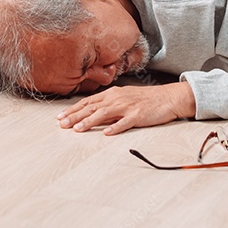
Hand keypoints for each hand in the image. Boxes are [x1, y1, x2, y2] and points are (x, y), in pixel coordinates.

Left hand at [56, 81, 195, 135]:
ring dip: (90, 121)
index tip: (60, 117)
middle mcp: (117, 98)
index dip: (73, 109)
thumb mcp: (124, 97)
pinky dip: (115, 127)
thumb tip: (92, 111)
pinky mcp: (138, 115)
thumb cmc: (146, 99)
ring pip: (104, 114)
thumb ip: (108, 103)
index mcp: (112, 94)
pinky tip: (106, 133)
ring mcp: (127, 107)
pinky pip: (125, 122)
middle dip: (75, 116)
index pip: (88, 102)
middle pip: (92, 107)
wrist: (168, 97)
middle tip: (62, 124)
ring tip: (77, 129)